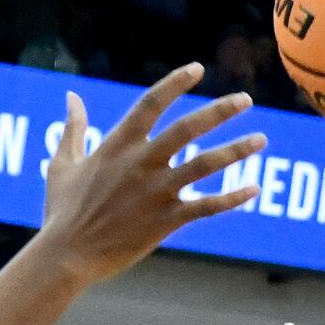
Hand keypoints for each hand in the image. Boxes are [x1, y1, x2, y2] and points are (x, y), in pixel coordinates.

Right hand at [38, 67, 268, 281]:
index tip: (198, 69)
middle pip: (187, 128)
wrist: (66, 255)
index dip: (175, 83)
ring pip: (205, 164)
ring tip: (262, 139)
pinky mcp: (166, 221)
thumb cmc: (62, 211)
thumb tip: (71, 96)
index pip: (151, 103)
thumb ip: (73, 128)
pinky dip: (233, 198)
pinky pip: (207, 206)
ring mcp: (156, 192)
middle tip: (246, 100)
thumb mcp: (63, 164)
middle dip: (219, 111)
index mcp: (117, 144)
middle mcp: (141, 163)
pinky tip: (254, 189)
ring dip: (236, 150)